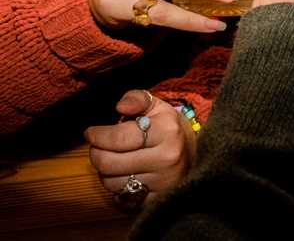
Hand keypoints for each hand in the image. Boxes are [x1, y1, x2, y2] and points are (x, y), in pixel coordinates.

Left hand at [85, 90, 195, 205]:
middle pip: (109, 163)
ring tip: (115, 159)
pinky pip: (121, 198)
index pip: (119, 138)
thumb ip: (137, 99)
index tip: (91, 132)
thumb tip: (120, 107)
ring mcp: (162, 182)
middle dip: (97, 152)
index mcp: (167, 132)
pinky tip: (124, 175)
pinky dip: (116, 187)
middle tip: (99, 146)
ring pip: (111, 183)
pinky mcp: (157, 200)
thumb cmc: (170, 128)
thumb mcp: (157, 106)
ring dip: (105, 171)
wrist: (196, 155)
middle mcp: (166, 159)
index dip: (98, 135)